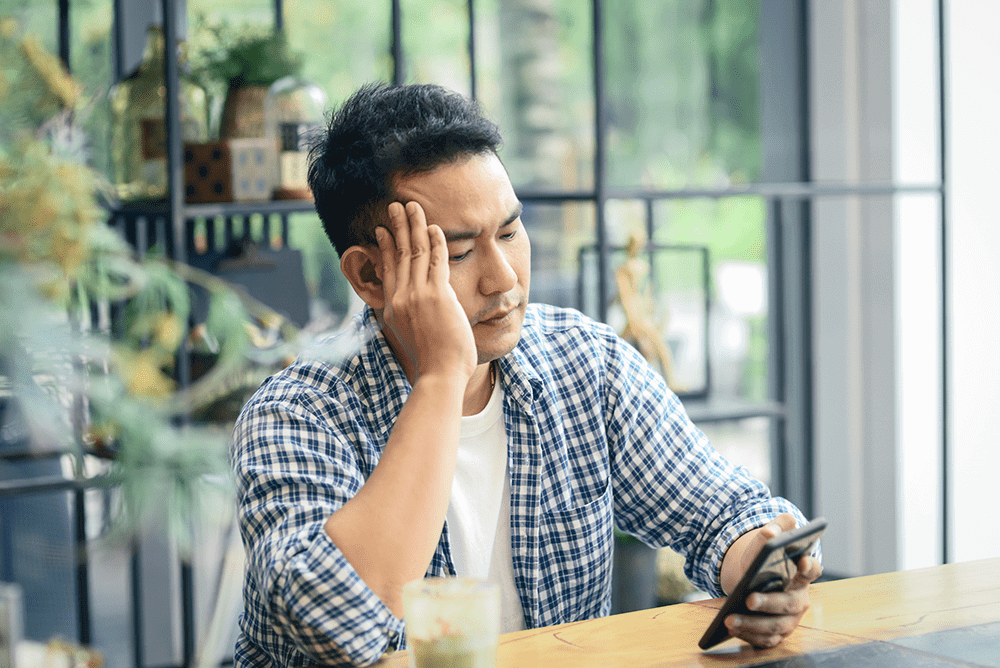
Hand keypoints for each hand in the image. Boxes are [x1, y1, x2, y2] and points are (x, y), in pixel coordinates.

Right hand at [376, 201, 476, 381]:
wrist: (440, 374)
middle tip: (395, 206)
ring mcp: (418, 295)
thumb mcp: (413, 337)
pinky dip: (435, 242)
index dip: (386, 248)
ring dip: (414, 226)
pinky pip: (436, 261)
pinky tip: (434, 227)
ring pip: (415, 252)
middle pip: (398, 255)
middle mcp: (401, 298)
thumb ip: (413, 319)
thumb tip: (418, 315)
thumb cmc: (433, 363)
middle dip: (398, 228)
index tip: (384, 231)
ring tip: (412, 207)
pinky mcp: (437, 295)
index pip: (388, 270)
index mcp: (393, 308)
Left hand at [721, 514, 822, 648]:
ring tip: (730, 619)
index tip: (802, 562)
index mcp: (802, 573)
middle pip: (789, 603)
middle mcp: (799, 598)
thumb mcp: (769, 538)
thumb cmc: (765, 557)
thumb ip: (776, 528)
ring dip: (753, 625)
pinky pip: (765, 640)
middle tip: (750, 599)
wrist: (755, 577)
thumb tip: (771, 532)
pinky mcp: (776, 633)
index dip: (809, 566)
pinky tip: (730, 628)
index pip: (812, 569)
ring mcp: (790, 618)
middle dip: (769, 603)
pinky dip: (748, 636)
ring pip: (775, 626)